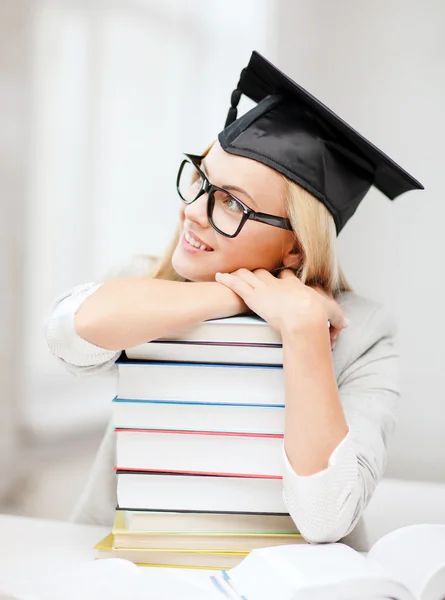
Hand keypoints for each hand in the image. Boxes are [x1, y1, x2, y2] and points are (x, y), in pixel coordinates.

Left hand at [215, 268, 347, 344]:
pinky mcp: (253, 295)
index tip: (281, 280)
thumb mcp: (332, 315)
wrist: (304, 317)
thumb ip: (337, 318)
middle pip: (264, 272)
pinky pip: (236, 284)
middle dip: (258, 274)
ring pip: (248, 275)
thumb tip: (345, 323)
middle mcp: (278, 284)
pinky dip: (226, 280)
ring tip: (231, 273)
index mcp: (296, 286)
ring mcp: (264, 288)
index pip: (287, 277)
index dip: (283, 278)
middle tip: (252, 276)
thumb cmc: (317, 316)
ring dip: (239, 274)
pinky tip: (218, 276)